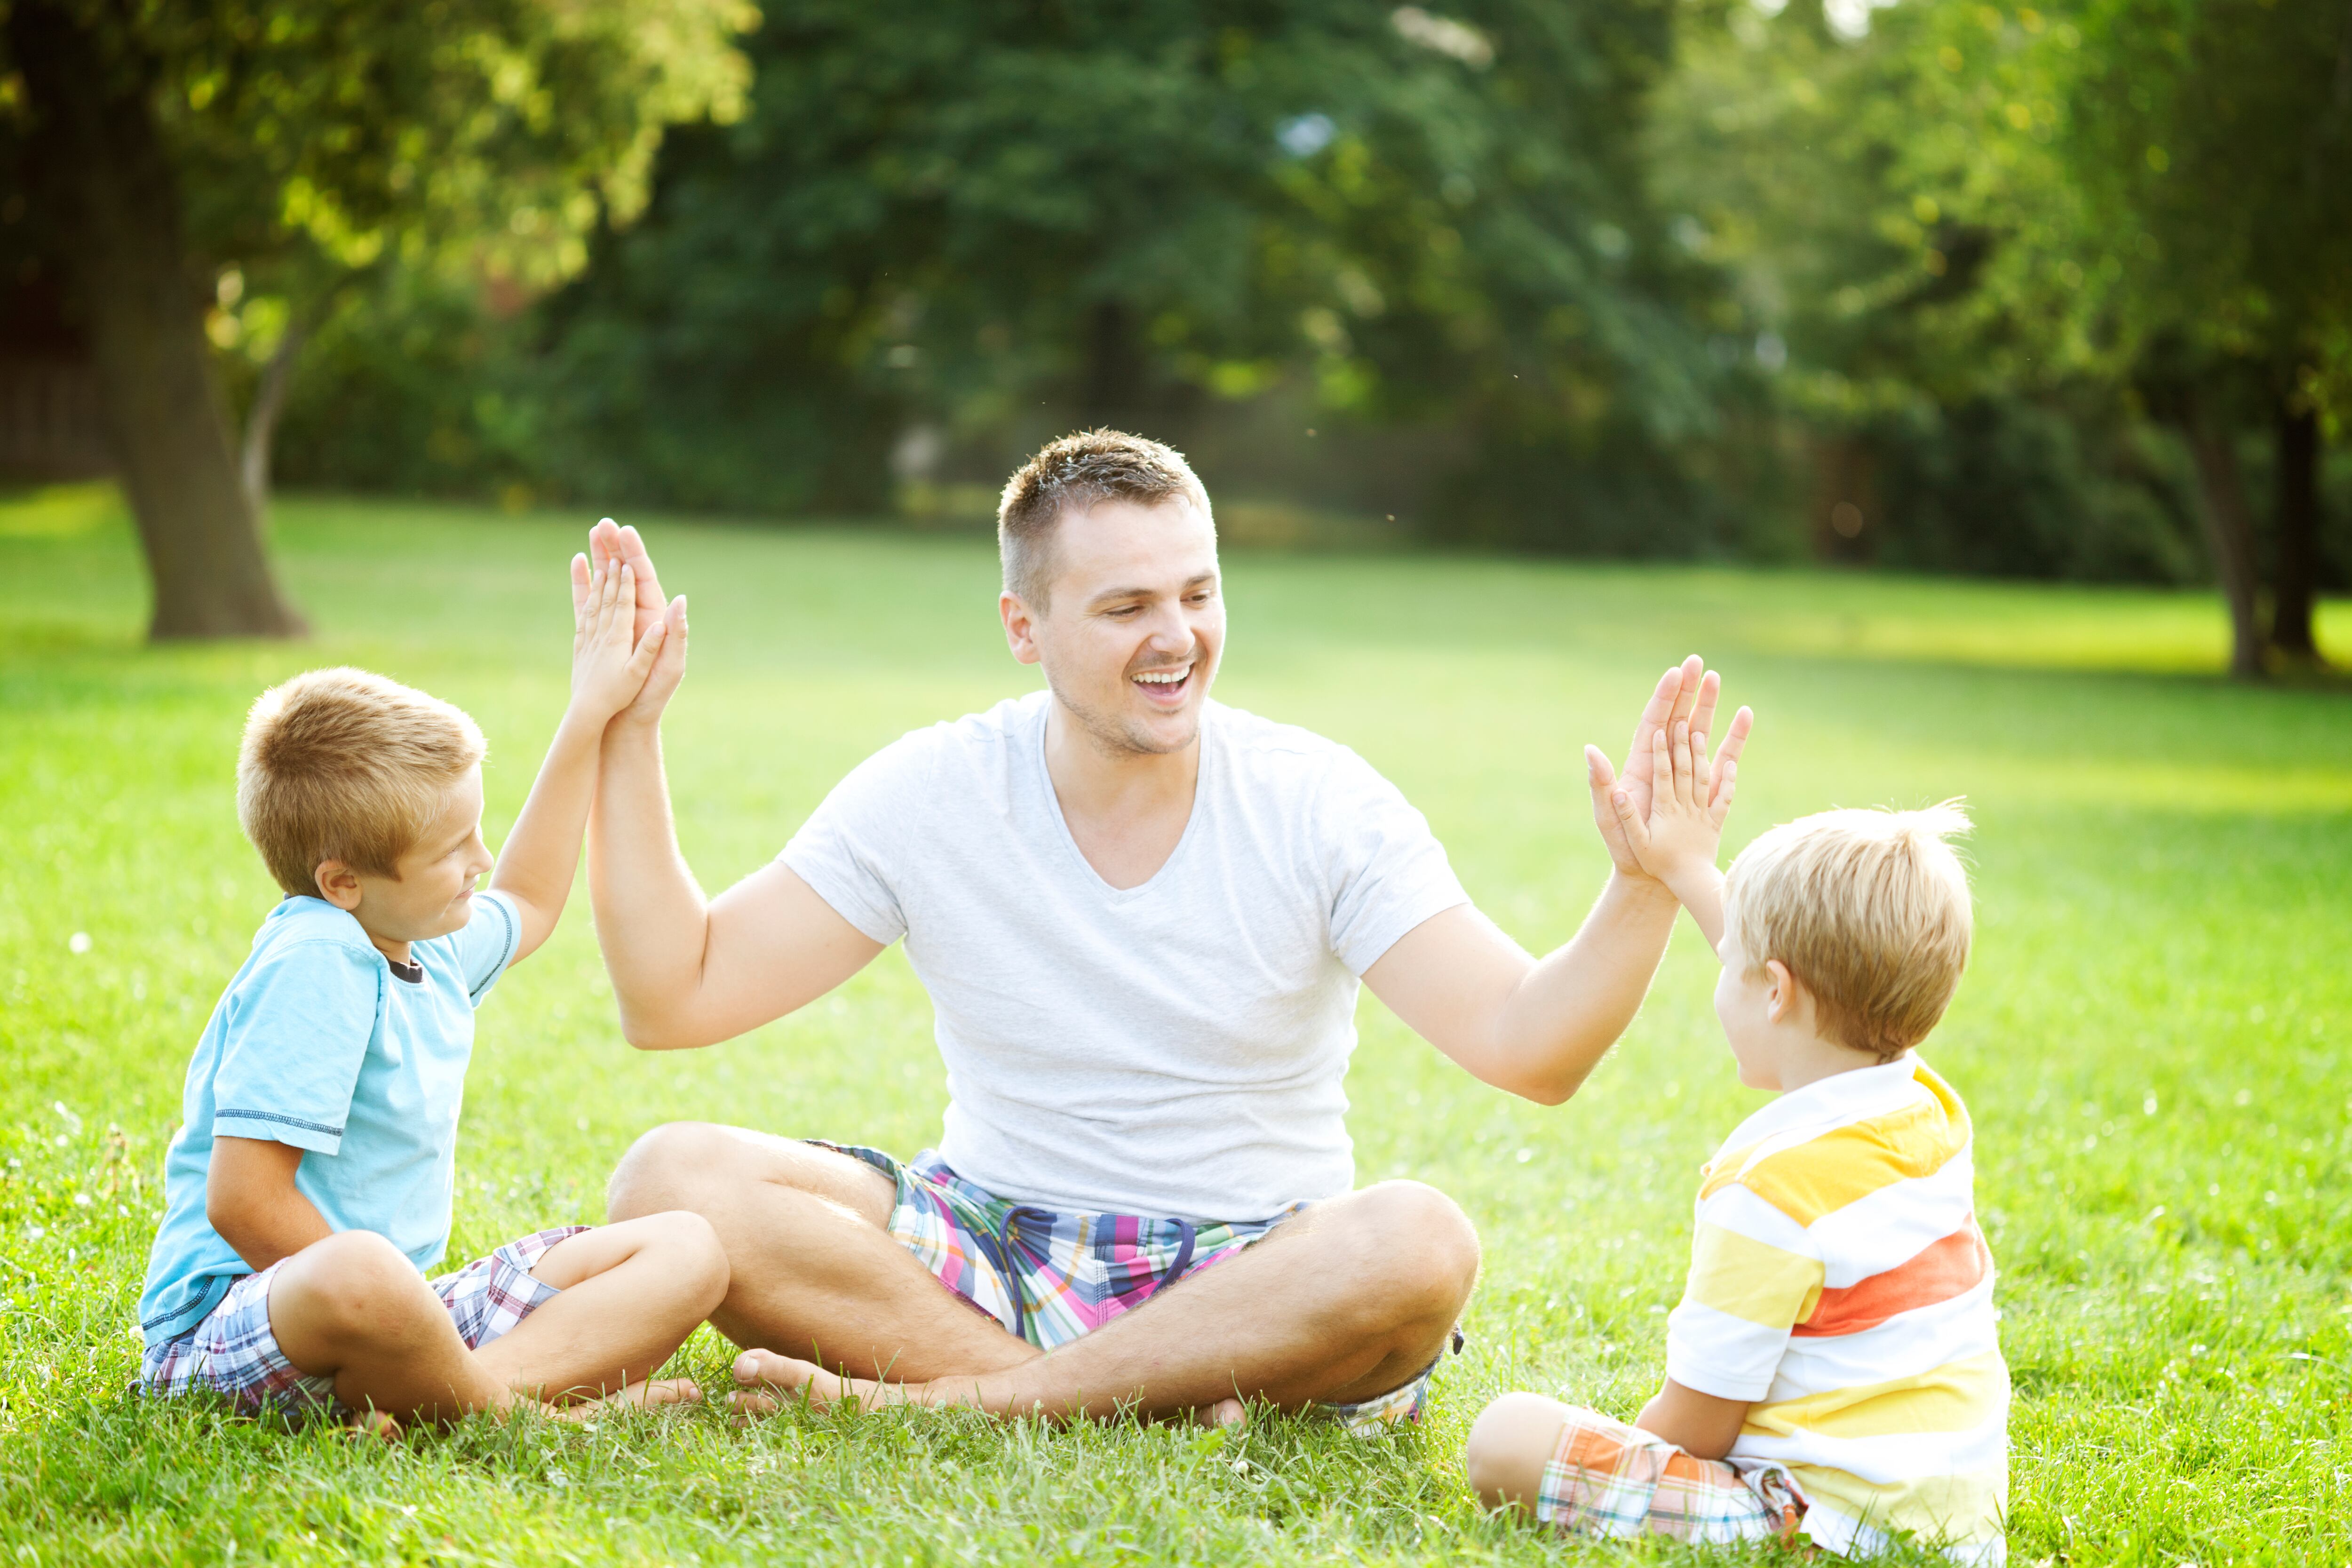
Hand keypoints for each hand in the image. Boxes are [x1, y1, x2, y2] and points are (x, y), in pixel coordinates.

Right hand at [574, 518, 687, 726]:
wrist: (628, 718)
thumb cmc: (652, 695)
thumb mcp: (671, 666)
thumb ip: (676, 634)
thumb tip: (680, 600)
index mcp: (656, 618)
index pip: (645, 578)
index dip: (635, 554)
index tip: (625, 531)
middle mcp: (639, 614)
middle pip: (626, 572)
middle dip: (616, 547)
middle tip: (603, 523)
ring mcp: (619, 620)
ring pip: (609, 580)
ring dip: (602, 556)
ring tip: (593, 530)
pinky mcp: (601, 629)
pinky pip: (591, 598)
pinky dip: (586, 579)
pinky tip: (579, 560)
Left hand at [1586, 655, 1751, 879]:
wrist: (1651, 875)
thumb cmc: (1625, 848)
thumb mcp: (1608, 815)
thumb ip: (1600, 784)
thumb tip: (1590, 751)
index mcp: (1641, 766)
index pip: (1653, 723)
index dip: (1664, 699)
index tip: (1674, 673)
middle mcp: (1664, 764)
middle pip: (1677, 718)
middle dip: (1686, 691)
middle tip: (1697, 662)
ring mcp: (1687, 774)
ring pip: (1699, 731)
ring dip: (1707, 705)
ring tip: (1716, 676)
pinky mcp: (1706, 788)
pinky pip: (1723, 757)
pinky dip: (1734, 736)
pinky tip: (1745, 715)